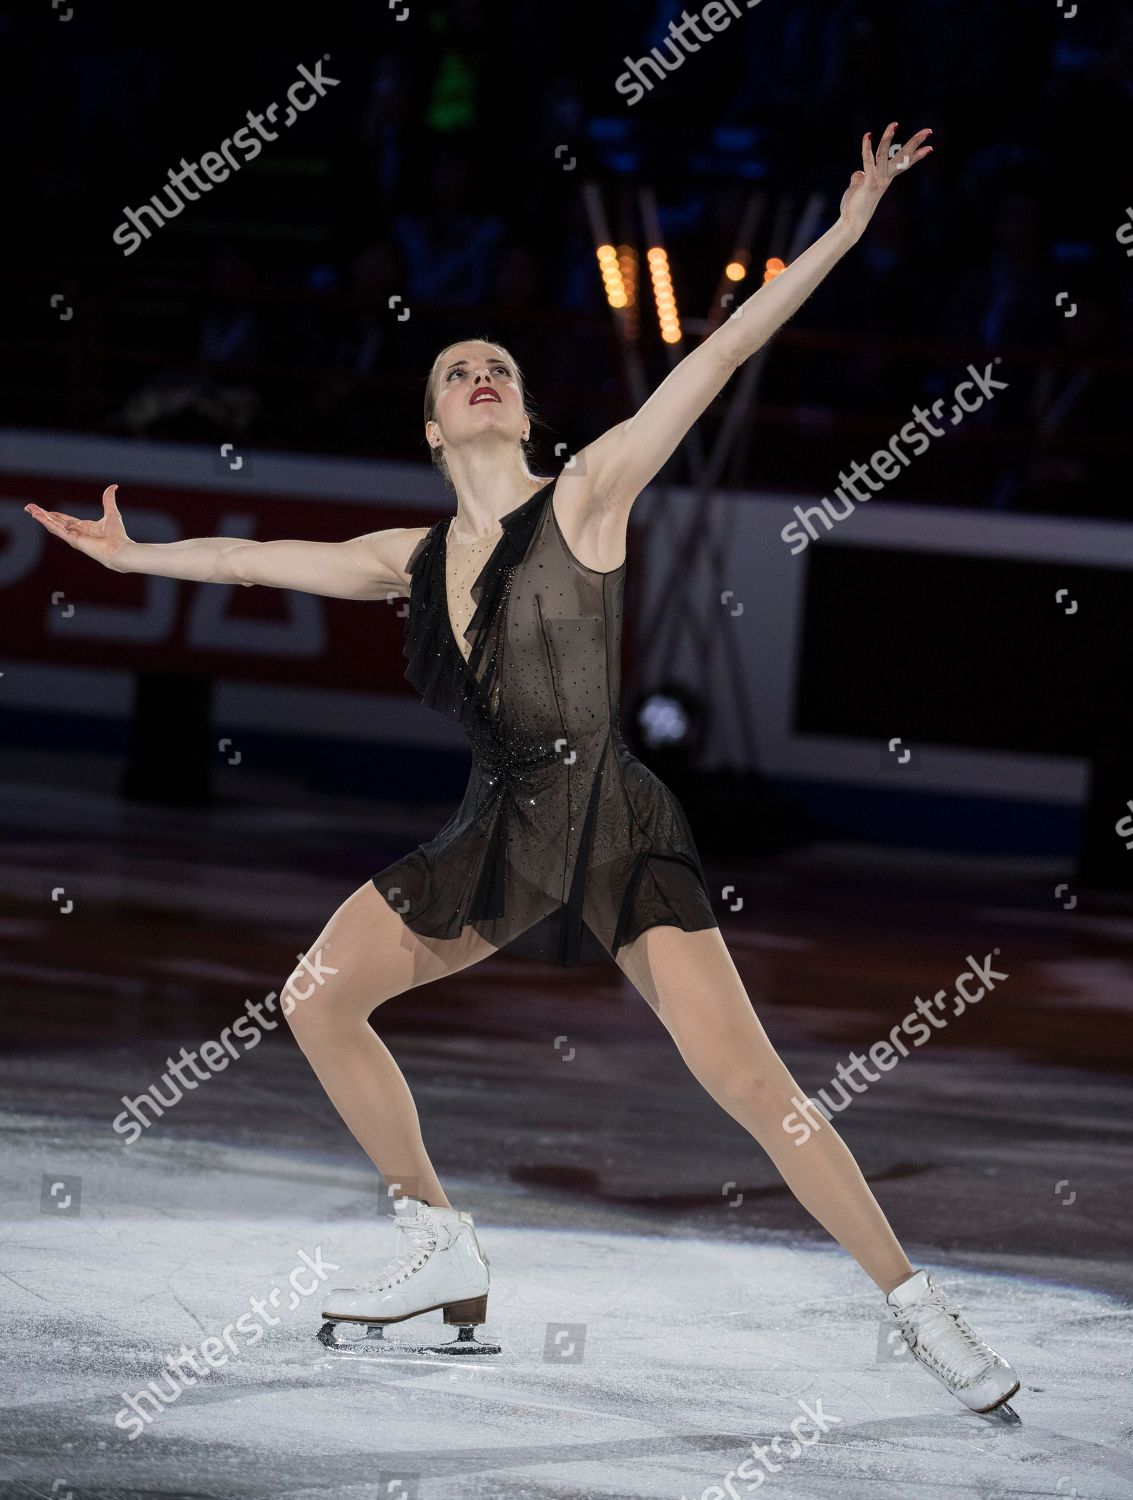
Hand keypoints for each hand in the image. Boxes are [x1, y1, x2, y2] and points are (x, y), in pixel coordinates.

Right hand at [24, 483, 132, 570]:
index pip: (65, 520)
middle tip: (30, 508)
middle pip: (55, 523)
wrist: (119, 549)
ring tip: (29, 509)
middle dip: (42, 515)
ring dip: (41, 517)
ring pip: (53, 526)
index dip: (54, 515)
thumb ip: (108, 500)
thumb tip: (113, 486)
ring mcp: (73, 537)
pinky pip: (56, 530)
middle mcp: (77, 533)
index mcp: (84, 528)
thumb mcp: (111, 513)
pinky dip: (46, 522)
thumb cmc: (118, 536)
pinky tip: (37, 516)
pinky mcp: (72, 540)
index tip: (45, 511)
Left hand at [838, 122, 932, 240]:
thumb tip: (859, 172)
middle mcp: (885, 179)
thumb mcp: (858, 189)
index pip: (903, 165)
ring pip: (884, 155)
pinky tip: (867, 136)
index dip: (916, 156)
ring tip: (894, 124)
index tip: (929, 148)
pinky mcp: (869, 183)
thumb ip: (859, 177)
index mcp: (885, 179)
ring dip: (888, 138)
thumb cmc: (854, 208)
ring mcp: (878, 180)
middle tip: (929, 130)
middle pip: (903, 157)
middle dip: (915, 142)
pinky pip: (868, 161)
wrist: (850, 224)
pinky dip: (866, 148)